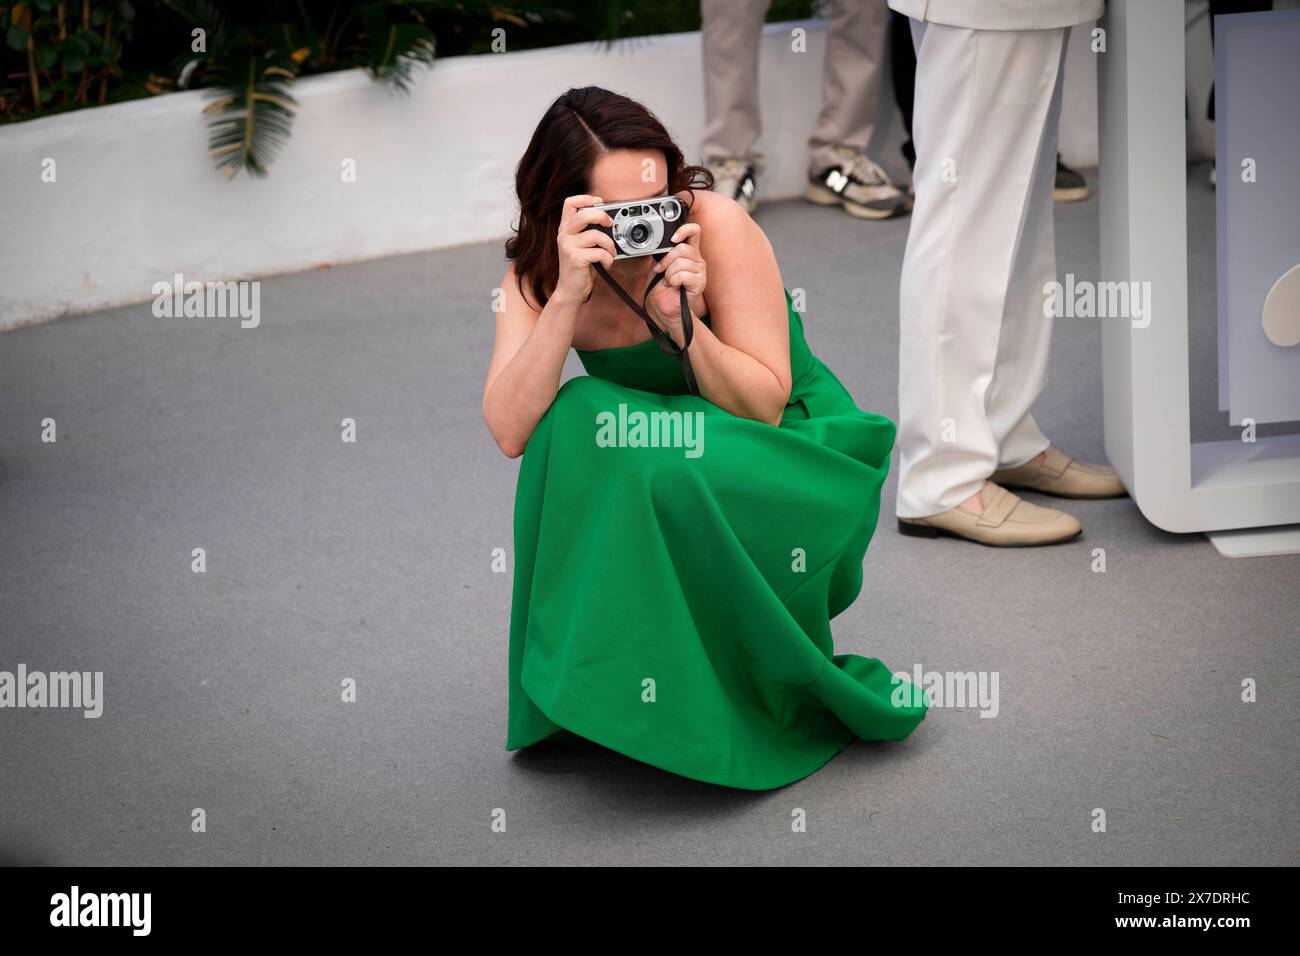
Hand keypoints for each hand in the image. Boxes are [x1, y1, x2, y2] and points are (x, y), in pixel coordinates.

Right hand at [554, 195, 615, 305]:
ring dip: (609, 245)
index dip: (586, 198)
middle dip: (602, 217)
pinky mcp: (576, 259)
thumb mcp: (581, 245)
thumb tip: (608, 219)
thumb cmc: (580, 268)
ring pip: (596, 235)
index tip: (600, 202)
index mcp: (565, 229)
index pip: (570, 203)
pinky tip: (605, 264)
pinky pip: (600, 253)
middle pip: (584, 214)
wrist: (570, 291)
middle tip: (610, 225)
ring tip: (610, 253)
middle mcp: (564, 235)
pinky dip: (608, 259)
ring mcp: (568, 246)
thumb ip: (588, 231)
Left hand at [646, 223, 705, 346]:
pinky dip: (673, 281)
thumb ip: (663, 252)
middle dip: (666, 260)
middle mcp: (697, 259)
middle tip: (662, 272)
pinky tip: (674, 286)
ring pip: (681, 262)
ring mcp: (700, 271)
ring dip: (669, 273)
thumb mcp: (659, 265)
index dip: (684, 229)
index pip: (694, 230)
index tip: (672, 238)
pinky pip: (682, 275)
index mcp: (689, 252)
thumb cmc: (663, 289)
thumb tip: (658, 242)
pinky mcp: (700, 283)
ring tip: (669, 282)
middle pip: (682, 248)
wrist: (665, 309)